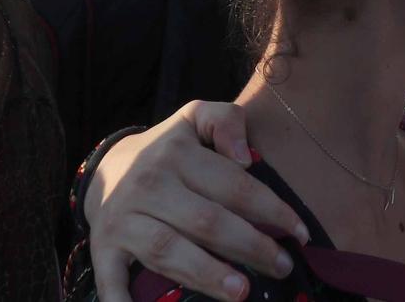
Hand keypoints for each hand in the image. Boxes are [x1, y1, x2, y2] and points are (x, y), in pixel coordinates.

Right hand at [88, 101, 306, 301]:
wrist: (108, 168)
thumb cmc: (169, 150)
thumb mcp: (196, 119)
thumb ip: (226, 121)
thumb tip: (246, 157)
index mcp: (176, 154)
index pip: (233, 185)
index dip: (272, 210)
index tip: (301, 233)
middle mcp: (149, 186)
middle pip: (206, 221)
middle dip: (250, 247)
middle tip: (283, 267)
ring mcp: (123, 219)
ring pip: (168, 250)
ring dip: (206, 274)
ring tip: (242, 292)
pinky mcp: (103, 247)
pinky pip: (111, 280)